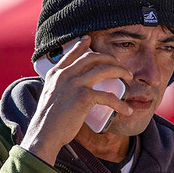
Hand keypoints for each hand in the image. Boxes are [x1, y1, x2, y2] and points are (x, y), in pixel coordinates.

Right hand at [22, 36, 133, 164]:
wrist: (44, 134)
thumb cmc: (49, 121)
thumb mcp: (51, 97)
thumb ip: (60, 89)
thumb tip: (72, 91)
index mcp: (55, 74)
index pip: (71, 53)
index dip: (81, 45)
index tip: (89, 39)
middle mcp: (65, 75)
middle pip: (92, 57)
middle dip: (110, 58)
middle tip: (121, 66)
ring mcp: (74, 84)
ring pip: (104, 69)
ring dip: (120, 72)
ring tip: (129, 78)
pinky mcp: (83, 96)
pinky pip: (108, 96)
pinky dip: (120, 104)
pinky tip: (126, 110)